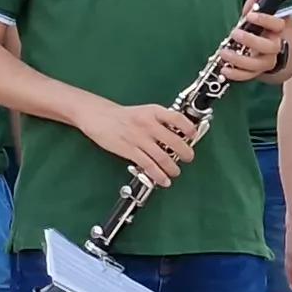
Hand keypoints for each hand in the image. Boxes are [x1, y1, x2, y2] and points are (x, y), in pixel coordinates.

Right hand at [82, 99, 202, 187]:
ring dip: (173, 168)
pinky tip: (164, 180)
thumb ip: (160, 121)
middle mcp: (148, 124)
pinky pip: (148, 166)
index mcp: (153, 111)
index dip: (189, 128)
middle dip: (185, 153)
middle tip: (188, 158)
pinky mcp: (129, 150)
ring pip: (163, 157)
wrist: (98, 116)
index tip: (193, 136)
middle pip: (174, 141)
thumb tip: (177, 134)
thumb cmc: (123, 116)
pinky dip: (159, 175)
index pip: (178, 118)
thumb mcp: (144, 111)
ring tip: (175, 172)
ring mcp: (139, 138)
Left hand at [218, 3, 291, 82]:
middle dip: (251, 40)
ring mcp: (266, 62)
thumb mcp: (260, 19)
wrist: (275, 55)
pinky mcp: (256, 72)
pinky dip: (236, 74)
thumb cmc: (264, 32)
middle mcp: (274, 47)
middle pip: (269, 47)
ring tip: (224, 52)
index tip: (250, 15)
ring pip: (257, 64)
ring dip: (239, 60)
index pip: (277, 24)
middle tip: (235, 33)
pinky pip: (248, 76)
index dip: (265, 20)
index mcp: (277, 31)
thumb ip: (255, 8)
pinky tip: (224, 69)